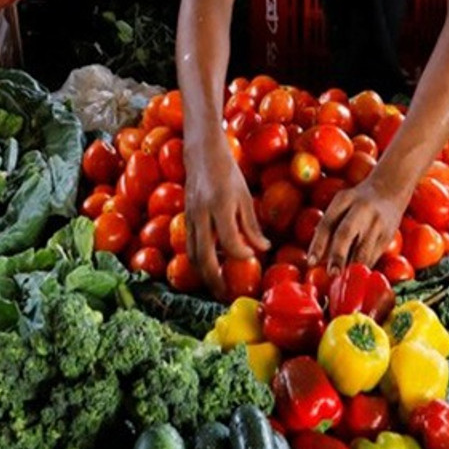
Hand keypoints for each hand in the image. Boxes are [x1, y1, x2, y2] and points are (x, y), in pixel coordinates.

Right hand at [183, 137, 270, 298]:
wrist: (201, 153)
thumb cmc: (228, 172)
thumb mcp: (244, 196)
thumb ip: (252, 225)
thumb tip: (264, 249)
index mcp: (220, 205)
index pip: (230, 240)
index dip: (241, 254)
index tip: (252, 259)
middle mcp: (201, 214)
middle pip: (204, 256)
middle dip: (214, 280)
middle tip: (226, 295)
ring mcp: (189, 217)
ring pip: (192, 254)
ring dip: (203, 274)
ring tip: (217, 287)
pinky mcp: (184, 219)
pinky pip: (189, 246)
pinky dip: (198, 261)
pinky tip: (209, 268)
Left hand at [308, 175, 406, 271]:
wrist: (390, 191)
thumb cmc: (357, 201)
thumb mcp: (341, 204)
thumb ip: (329, 225)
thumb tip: (317, 258)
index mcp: (344, 199)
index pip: (327, 223)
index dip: (318, 244)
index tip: (311, 262)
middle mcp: (361, 209)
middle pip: (345, 234)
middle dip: (337, 256)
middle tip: (331, 273)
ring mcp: (377, 223)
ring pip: (362, 249)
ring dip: (351, 266)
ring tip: (343, 279)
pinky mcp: (387, 236)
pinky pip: (373, 256)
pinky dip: (363, 266)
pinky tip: (356, 274)